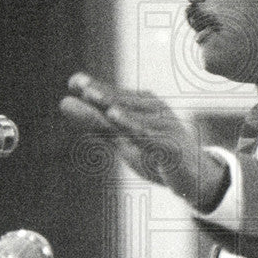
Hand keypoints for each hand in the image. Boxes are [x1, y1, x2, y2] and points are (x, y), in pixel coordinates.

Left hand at [60, 72, 228, 211]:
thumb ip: (94, 121)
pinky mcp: (173, 149)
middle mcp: (156, 111)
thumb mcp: (121, 137)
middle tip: (85, 88)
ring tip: (110, 112)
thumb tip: (64, 101)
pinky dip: (146, 137)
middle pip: (127, 104)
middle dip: (107, 96)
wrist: (193, 176)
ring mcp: (166, 129)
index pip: (115, 94)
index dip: (96, 87)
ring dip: (127, 116)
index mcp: (142, 104)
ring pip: (142, 122)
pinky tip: (139, 137)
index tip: (74, 81)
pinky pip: (158, 143)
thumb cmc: (155, 152)